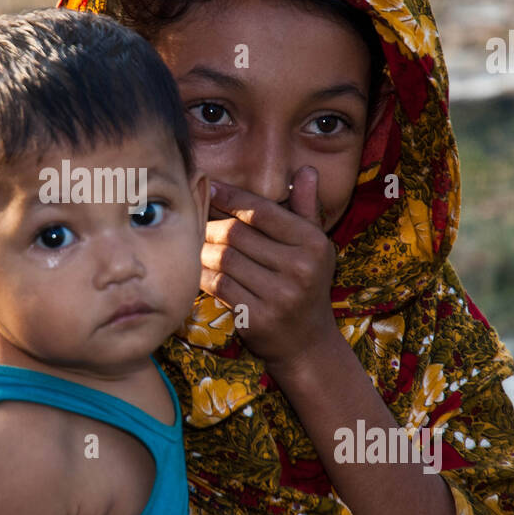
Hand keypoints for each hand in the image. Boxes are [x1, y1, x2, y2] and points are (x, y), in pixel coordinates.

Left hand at [202, 165, 339, 375]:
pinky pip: (217, 286)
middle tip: (198, 220)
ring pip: (223, 259)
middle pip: (236, 234)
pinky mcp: (257, 317)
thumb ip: (307, 208)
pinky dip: (203, 274)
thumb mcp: (316, 246)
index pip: (261, 211)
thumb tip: (307, 170)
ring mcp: (279, 295)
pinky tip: (198, 268)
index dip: (231, 197)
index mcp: (313, 243)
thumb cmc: (307, 284)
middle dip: (211, 224)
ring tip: (197, 244)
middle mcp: (300, 268)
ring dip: (203, 250)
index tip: (210, 187)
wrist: (307, 343)